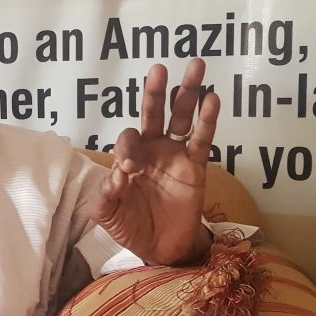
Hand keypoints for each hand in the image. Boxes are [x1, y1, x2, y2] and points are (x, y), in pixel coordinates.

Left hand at [90, 58, 217, 264]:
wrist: (160, 248)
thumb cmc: (130, 226)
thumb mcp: (106, 214)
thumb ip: (104, 197)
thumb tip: (117, 175)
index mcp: (128, 157)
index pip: (128, 138)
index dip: (128, 147)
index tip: (130, 168)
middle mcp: (151, 150)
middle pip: (153, 113)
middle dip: (155, 92)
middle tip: (158, 69)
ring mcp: (175, 155)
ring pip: (181, 118)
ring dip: (187, 93)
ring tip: (196, 66)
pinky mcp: (196, 166)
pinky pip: (202, 140)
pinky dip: (208, 120)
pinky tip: (212, 99)